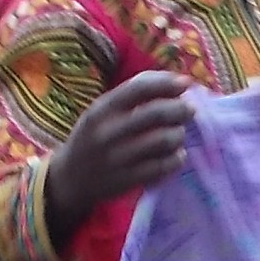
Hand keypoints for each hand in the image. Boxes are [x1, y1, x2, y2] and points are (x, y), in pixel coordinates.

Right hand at [44, 69, 194, 230]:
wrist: (70, 178)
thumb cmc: (93, 136)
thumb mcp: (101, 110)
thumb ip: (132, 94)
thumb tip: (174, 80)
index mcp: (102, 110)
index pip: (139, 88)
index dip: (167, 83)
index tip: (185, 83)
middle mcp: (108, 132)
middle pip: (156, 113)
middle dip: (180, 109)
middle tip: (189, 110)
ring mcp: (118, 158)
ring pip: (164, 140)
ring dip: (179, 134)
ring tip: (178, 133)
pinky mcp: (128, 180)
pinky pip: (163, 166)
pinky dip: (176, 158)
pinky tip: (175, 155)